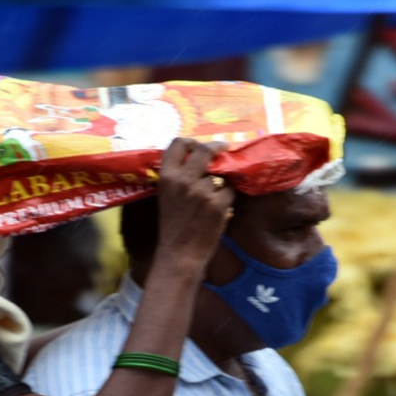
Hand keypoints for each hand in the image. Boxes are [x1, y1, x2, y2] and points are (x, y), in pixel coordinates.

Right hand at [154, 138, 234, 275]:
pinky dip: (227, 200)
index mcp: (166, 177)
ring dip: (220, 185)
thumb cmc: (173, 227)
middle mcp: (183, 180)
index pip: (178, 143)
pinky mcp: (217, 204)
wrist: (179, 254)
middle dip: (217, 147)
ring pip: (220, 176)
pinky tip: (218, 211)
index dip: (191, 141)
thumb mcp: (167, 197)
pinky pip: (229, 191)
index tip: (199, 145)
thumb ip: (178, 177)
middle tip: (224, 149)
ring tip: (212, 201)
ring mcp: (201, 191)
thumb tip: (198, 159)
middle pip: (204, 150)